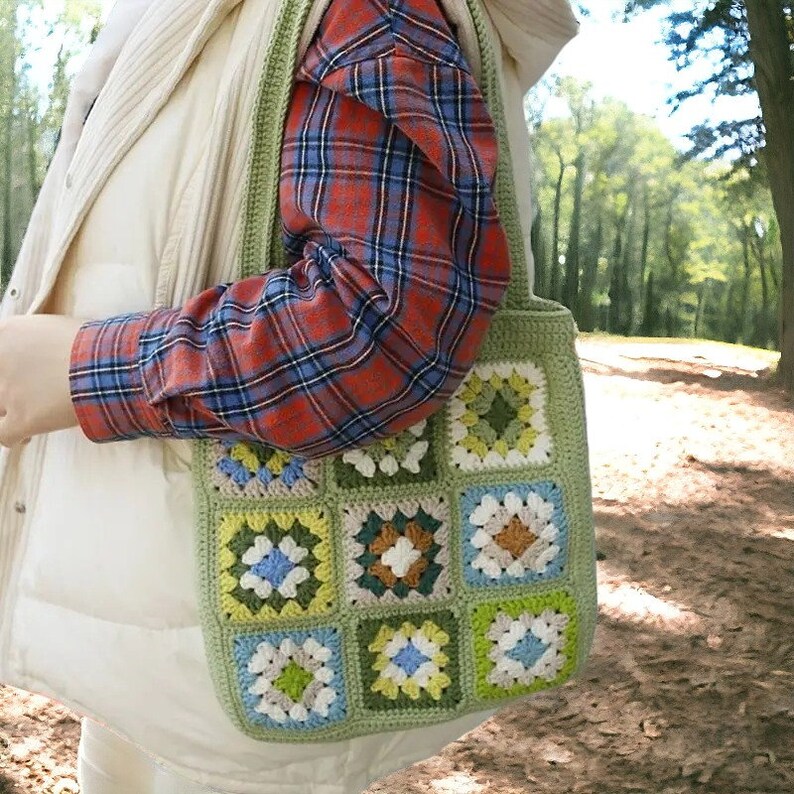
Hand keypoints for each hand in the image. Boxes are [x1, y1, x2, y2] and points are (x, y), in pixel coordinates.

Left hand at [0, 315, 85, 447]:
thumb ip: (41, 337)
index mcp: (8, 333)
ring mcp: (8, 392)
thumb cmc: (94, 342)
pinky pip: (3, 435)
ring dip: (13, 412)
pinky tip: (26, 437)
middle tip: (28, 394)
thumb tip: (48, 349)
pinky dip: (14, 437)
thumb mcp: (60, 327)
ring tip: (31, 416)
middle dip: (10, 390)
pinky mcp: (22, 419)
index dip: (8, 367)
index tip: (18, 371)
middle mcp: (0, 362)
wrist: (106, 365)